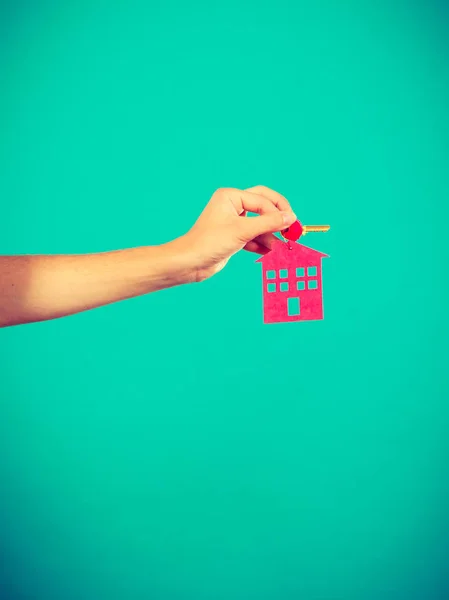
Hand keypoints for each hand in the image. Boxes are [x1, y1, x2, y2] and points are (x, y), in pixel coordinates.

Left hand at [178, 186, 295, 281]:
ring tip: (282, 247)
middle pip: (263, 206)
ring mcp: (233, 222)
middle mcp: (232, 206)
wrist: (189, 263)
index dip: (278, 211)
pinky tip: (270, 253)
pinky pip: (253, 237)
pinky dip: (262, 244)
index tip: (291, 225)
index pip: (262, 199)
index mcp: (231, 197)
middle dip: (277, 218)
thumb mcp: (242, 231)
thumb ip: (268, 223)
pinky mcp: (233, 238)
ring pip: (259, 225)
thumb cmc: (209, 243)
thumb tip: (291, 217)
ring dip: (271, 236)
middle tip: (292, 228)